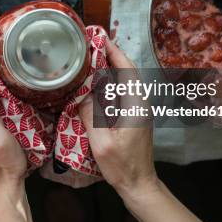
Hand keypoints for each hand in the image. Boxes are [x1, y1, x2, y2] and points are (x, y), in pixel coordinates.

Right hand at [80, 40, 211, 221]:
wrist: (139, 183)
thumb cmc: (121, 165)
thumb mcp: (101, 142)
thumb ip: (91, 116)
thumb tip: (81, 94)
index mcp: (135, 105)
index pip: (127, 70)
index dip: (114, 52)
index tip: (100, 38)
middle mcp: (140, 103)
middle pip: (128, 71)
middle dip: (111, 55)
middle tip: (91, 43)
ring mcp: (139, 109)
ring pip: (126, 80)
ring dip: (111, 66)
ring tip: (91, 57)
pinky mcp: (134, 115)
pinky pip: (123, 90)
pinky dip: (111, 80)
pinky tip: (96, 81)